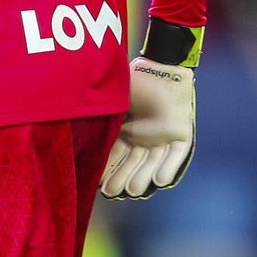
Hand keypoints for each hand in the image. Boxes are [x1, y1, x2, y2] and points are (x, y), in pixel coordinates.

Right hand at [100, 57, 195, 199]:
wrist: (160, 66)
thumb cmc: (131, 80)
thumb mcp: (111, 103)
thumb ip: (100, 120)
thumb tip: (75, 134)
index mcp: (124, 131)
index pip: (114, 157)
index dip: (107, 170)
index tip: (98, 183)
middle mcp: (142, 138)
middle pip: (132, 164)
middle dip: (122, 178)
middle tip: (112, 191)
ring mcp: (161, 137)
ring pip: (152, 163)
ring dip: (142, 177)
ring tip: (133, 190)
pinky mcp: (181, 134)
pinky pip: (176, 155)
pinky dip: (169, 167)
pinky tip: (159, 181)